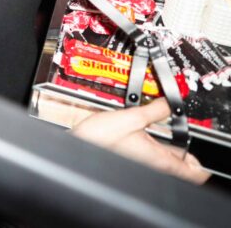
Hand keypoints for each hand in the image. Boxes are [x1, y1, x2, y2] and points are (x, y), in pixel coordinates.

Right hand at [71, 99, 208, 184]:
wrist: (75, 149)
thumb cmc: (97, 140)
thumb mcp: (129, 117)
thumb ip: (154, 110)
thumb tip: (169, 103)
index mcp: (161, 160)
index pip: (195, 171)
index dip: (197, 156)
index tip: (190, 139)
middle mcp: (155, 167)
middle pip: (180, 162)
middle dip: (177, 144)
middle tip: (169, 126)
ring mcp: (143, 168)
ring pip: (163, 159)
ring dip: (160, 143)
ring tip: (150, 126)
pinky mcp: (131, 164)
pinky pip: (148, 158)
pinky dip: (147, 146)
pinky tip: (136, 133)